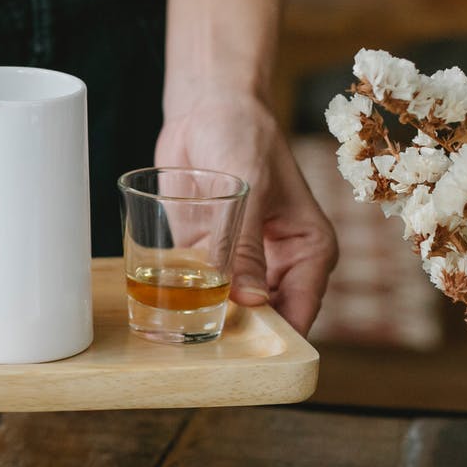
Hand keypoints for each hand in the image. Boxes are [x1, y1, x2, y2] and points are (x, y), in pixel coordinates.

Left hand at [156, 92, 337, 333]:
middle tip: (200, 346)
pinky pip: (195, 288)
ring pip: (227, 309)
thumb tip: (249, 302)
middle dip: (235, 335)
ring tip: (174, 330)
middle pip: (262, 320)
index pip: (299, 311)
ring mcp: (240, 262)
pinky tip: (157, 308)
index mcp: (309, 251)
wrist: (208, 108)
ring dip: (203, 319)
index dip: (275, 340)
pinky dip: (180, 299)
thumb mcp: (250, 186)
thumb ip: (245, 244)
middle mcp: (278, 264)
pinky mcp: (205, 254)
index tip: (244, 358)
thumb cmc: (243, 135)